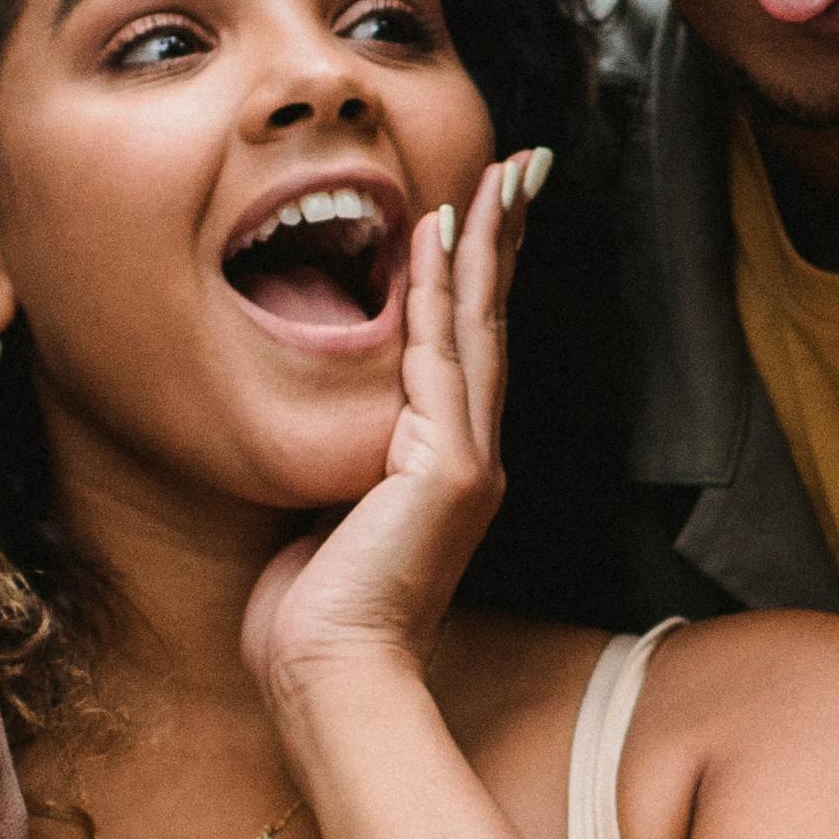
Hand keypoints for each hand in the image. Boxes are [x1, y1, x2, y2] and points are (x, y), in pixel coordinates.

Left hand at [247, 149, 543, 690]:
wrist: (330, 675)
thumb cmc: (316, 616)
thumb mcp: (326, 516)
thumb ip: (339, 461)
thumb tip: (318, 427)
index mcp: (447, 468)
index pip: (468, 351)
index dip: (480, 277)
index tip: (485, 211)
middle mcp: (471, 457)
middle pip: (494, 323)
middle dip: (506, 239)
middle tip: (523, 164)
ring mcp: (468, 461)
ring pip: (479, 327)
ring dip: (487, 243)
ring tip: (499, 173)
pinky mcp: (449, 470)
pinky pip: (440, 357)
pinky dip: (440, 290)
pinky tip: (437, 231)